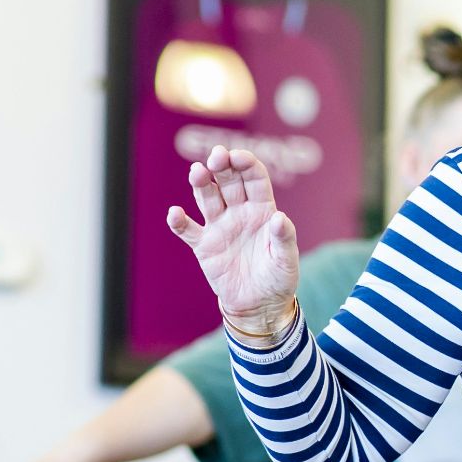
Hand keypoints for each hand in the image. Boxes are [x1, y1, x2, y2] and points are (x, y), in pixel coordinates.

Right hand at [166, 145, 299, 331]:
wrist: (260, 304)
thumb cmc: (278, 278)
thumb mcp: (286, 260)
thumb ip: (284, 238)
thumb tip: (280, 218)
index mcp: (262, 210)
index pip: (254, 178)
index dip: (246, 164)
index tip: (238, 156)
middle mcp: (239, 212)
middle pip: (228, 181)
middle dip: (221, 166)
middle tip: (216, 157)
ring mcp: (219, 227)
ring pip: (206, 198)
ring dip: (200, 183)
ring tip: (197, 172)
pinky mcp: (203, 246)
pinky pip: (188, 230)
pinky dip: (179, 222)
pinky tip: (175, 213)